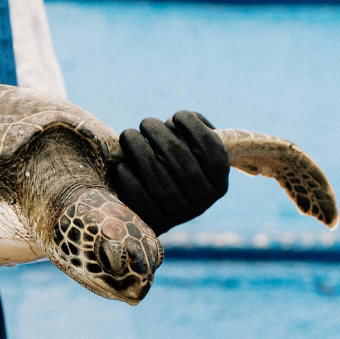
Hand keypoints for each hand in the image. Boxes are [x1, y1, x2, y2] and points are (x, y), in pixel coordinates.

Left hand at [110, 110, 229, 234]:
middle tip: (146, 122)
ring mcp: (178, 216)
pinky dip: (129, 179)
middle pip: (184, 166)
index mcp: (218, 184)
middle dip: (162, 137)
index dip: (196, 131)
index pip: (214, 155)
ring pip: (159, 183)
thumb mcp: (191, 151)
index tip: (177, 115)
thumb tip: (181, 120)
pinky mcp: (153, 224)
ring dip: (140, 152)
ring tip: (129, 134)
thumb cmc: (173, 166)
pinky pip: (140, 200)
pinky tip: (122, 164)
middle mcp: (202, 203)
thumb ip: (194, 132)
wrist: (153, 209)